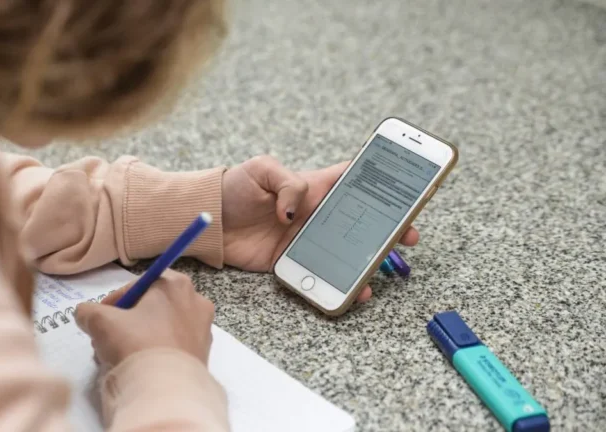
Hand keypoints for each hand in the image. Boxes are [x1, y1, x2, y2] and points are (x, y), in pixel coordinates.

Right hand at [75, 269, 214, 366]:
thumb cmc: (136, 343)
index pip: (137, 285)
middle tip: (108, 336)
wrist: (165, 389)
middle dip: (127, 320)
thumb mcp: (101, 322)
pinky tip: (140, 365)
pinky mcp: (204, 353)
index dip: (114, 301)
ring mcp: (203, 328)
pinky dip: (157, 350)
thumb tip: (84, 313)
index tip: (100, 317)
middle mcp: (196, 300)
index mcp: (175, 284)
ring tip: (120, 354)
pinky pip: (174, 345)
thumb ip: (88, 311)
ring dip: (140, 336)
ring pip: (163, 327)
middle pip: (152, 306)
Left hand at [222, 156, 419, 302]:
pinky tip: (351, 289)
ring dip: (367, 260)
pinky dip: (338, 283)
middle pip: (361, 220)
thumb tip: (296, 211)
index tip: (408, 187)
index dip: (381, 182)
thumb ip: (286, 184)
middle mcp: (316, 214)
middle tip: (409, 235)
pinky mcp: (293, 261)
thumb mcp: (261, 169)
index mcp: (314, 186)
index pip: (353, 179)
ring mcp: (306, 239)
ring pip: (346, 250)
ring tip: (381, 269)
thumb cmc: (234, 187)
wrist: (209, 220)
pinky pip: (321, 273)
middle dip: (388, 227)